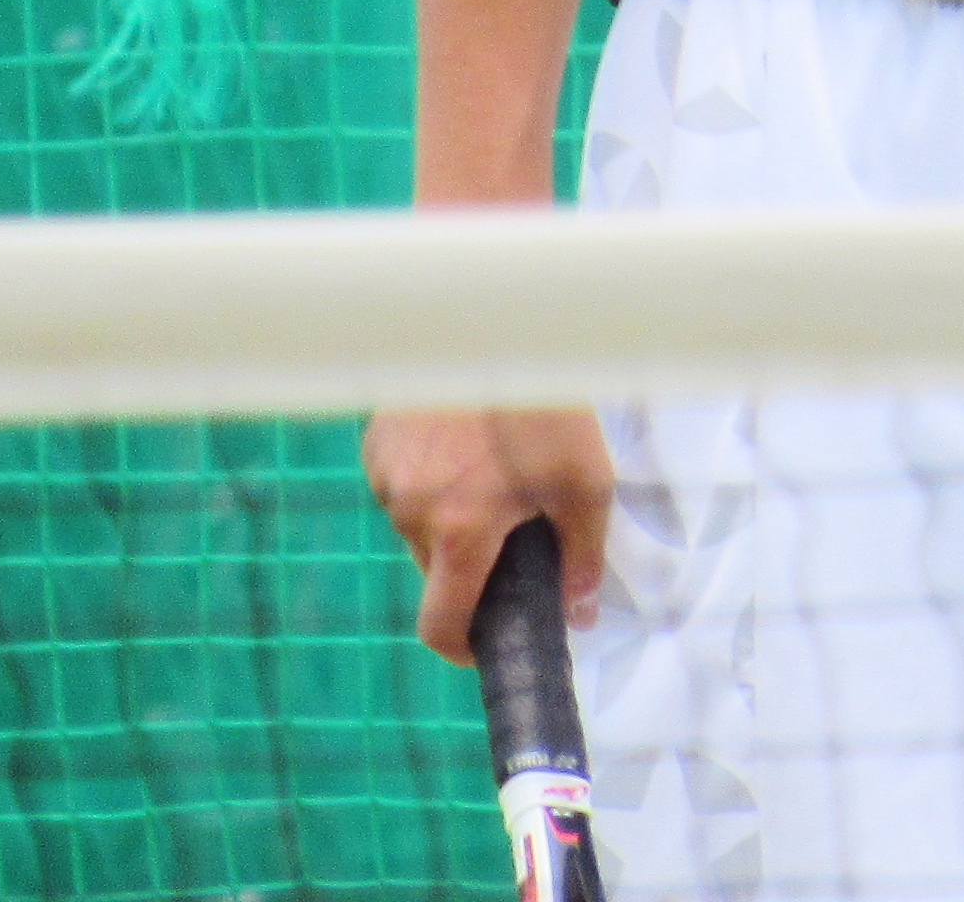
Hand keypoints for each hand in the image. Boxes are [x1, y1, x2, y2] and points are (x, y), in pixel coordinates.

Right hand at [366, 402, 616, 660]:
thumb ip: (584, 554)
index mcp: (458, 530)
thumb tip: (581, 612)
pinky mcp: (376, 437)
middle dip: (470, 559)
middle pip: (434, 566)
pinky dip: (430, 475)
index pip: (439, 625)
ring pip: (417, 521)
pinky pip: (402, 480)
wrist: (492, 317)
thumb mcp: (586, 478)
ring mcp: (385, 471)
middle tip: (514, 521)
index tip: (485, 641)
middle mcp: (409, 509)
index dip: (461, 647)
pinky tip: (463, 436)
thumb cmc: (545, 398)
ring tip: (492, 463)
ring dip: (449, 512)